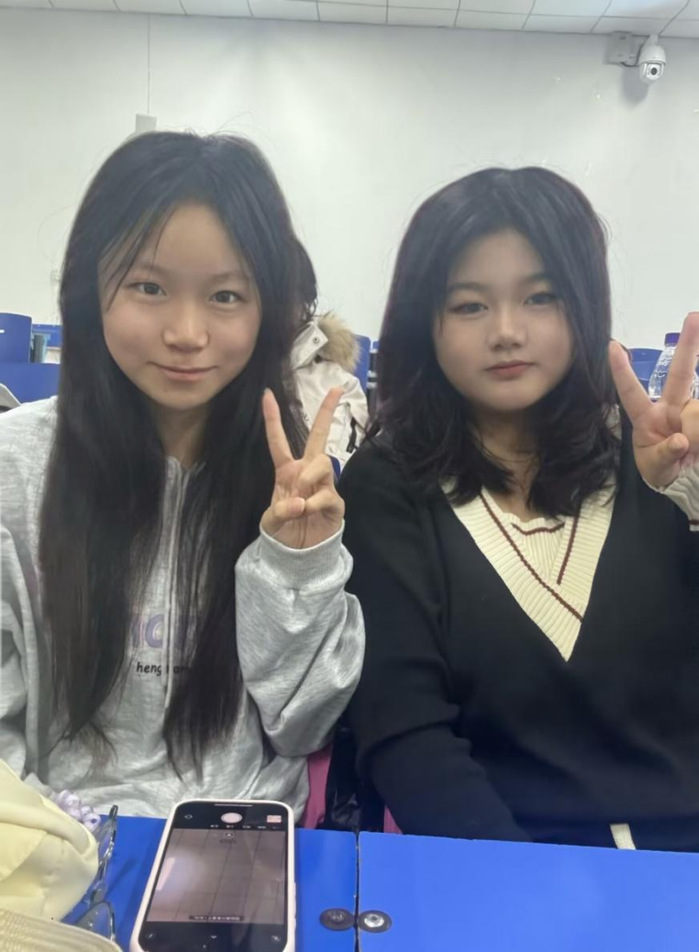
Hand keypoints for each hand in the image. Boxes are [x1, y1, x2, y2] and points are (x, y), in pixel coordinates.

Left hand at [260, 387, 344, 548]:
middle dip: (327, 412)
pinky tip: (306, 513)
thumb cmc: (283, 532)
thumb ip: (280, 510)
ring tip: (299, 500)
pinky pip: (327, 493)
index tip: (266, 394)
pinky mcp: (335, 502)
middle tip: (337, 389)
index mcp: (287, 471)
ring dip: (309, 478)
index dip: (272, 418)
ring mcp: (324, 485)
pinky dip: (314, 503)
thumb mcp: (271, 521)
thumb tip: (300, 501)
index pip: (278, 441)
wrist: (299, 555)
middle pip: (318, 436)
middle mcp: (307, 472)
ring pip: (323, 462)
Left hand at [609, 312, 698, 488]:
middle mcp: (672, 407)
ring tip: (692, 452)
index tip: (612, 345)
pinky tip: (696, 447)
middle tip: (693, 316)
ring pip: (697, 411)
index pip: (631, 392)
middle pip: (680, 373)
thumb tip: (681, 441)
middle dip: (688, 344)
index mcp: (648, 418)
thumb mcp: (656, 468)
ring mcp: (693, 410)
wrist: (686, 482)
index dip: (622, 371)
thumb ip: (665, 455)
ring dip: (696, 435)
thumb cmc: (662, 469)